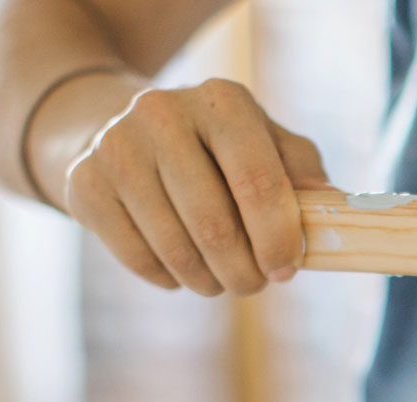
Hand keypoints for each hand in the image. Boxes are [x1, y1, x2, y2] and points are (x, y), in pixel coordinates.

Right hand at [61, 78, 328, 295]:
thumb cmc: (218, 151)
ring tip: (219, 279)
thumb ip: (302, 173)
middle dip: (244, 272)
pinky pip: (140, 259)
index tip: (286, 270)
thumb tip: (332, 206)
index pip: (258, 181)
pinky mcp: (85, 183)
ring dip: (209, 281)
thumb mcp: (267, 146)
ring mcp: (117, 146)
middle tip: (253, 284)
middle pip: (215, 226)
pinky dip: (169, 278)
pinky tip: (179, 267)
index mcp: (222, 101)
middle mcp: (163, 113)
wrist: (124, 133)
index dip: (278, 239)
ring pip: (177, 250)